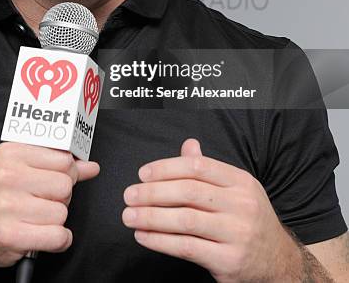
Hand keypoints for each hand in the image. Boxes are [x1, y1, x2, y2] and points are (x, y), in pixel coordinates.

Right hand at [0, 142, 99, 273]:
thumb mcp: (16, 168)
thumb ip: (54, 164)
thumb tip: (90, 167)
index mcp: (10, 153)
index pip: (63, 159)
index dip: (67, 173)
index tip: (57, 180)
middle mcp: (7, 176)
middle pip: (65, 186)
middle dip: (60, 198)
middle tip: (42, 202)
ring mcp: (7, 206)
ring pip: (62, 212)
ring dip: (55, 221)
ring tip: (35, 219)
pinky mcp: (10, 235)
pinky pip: (58, 236)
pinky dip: (57, 240)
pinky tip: (43, 236)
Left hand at [122, 138, 299, 282]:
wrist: (279, 262)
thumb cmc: (249, 220)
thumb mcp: (237, 190)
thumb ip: (209, 169)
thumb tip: (188, 145)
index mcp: (241, 182)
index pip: (198, 167)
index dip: (167, 168)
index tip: (143, 173)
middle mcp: (242, 205)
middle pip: (188, 192)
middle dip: (153, 192)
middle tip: (129, 195)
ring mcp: (237, 234)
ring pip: (185, 220)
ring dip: (151, 217)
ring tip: (129, 215)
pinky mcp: (229, 261)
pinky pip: (186, 247)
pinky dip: (160, 241)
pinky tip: (143, 236)